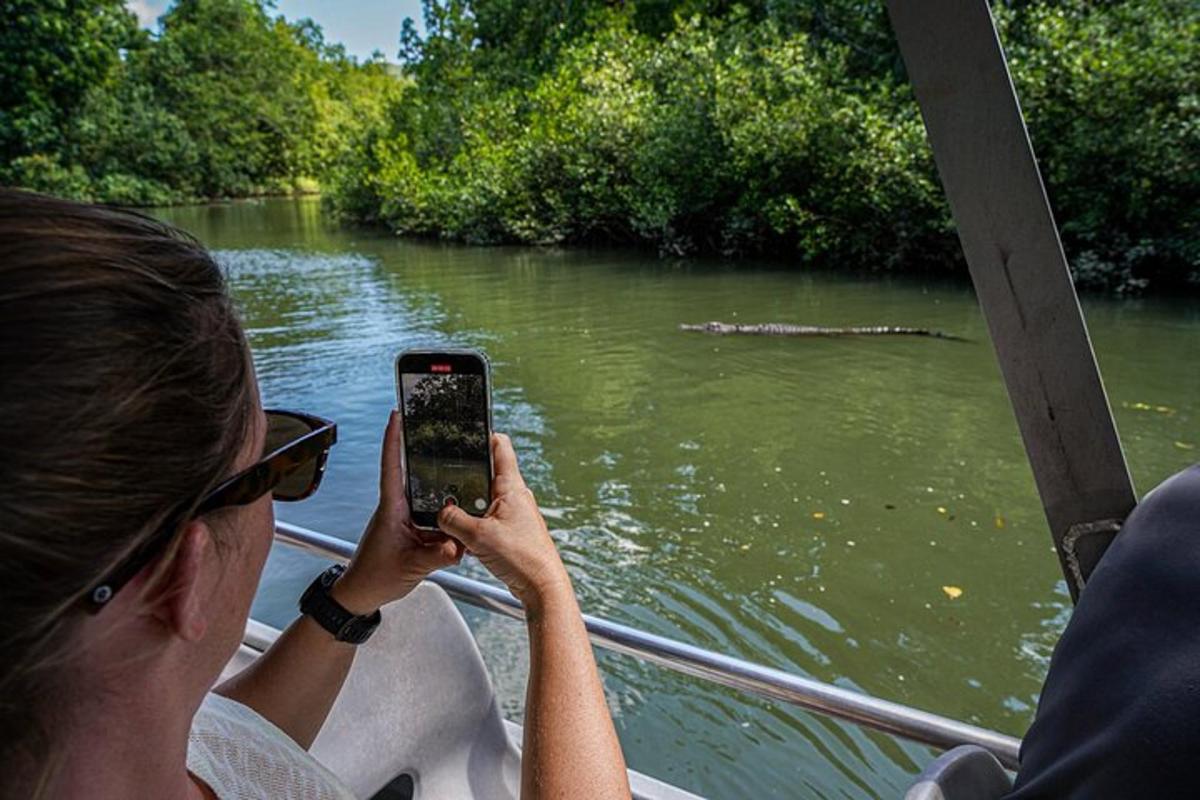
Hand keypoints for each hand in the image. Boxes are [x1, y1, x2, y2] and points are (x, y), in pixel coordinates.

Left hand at [332, 410, 462, 614]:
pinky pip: (433, 517)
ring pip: (428, 497)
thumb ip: (438, 555)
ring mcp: (405, 518)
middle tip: (443, 435)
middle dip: (427, 454)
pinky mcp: (412, 530)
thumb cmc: (375, 578)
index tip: (397, 415)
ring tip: (464, 482)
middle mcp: (397, 508)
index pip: (390, 466)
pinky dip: (447, 519)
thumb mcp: (412, 566)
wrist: (361, 595)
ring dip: (442, 492)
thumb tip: (461, 545)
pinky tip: (460, 523)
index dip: (393, 439)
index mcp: (391, 508)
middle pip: (414, 473)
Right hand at [437, 433, 571, 612]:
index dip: (483, 435)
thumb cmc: (521, 558)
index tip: (466, 430)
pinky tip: (463, 533)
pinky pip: (487, 518)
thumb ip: (453, 520)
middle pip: (488, 472)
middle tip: (445, 473)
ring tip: (450, 508)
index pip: (500, 447)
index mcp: (512, 487)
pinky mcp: (512, 532)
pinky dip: (474, 521)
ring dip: (469, 502)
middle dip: (467, 473)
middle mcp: (516, 496)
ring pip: (485, 498)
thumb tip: (441, 512)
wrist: (541, 587)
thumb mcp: (477, 536)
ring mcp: (515, 514)